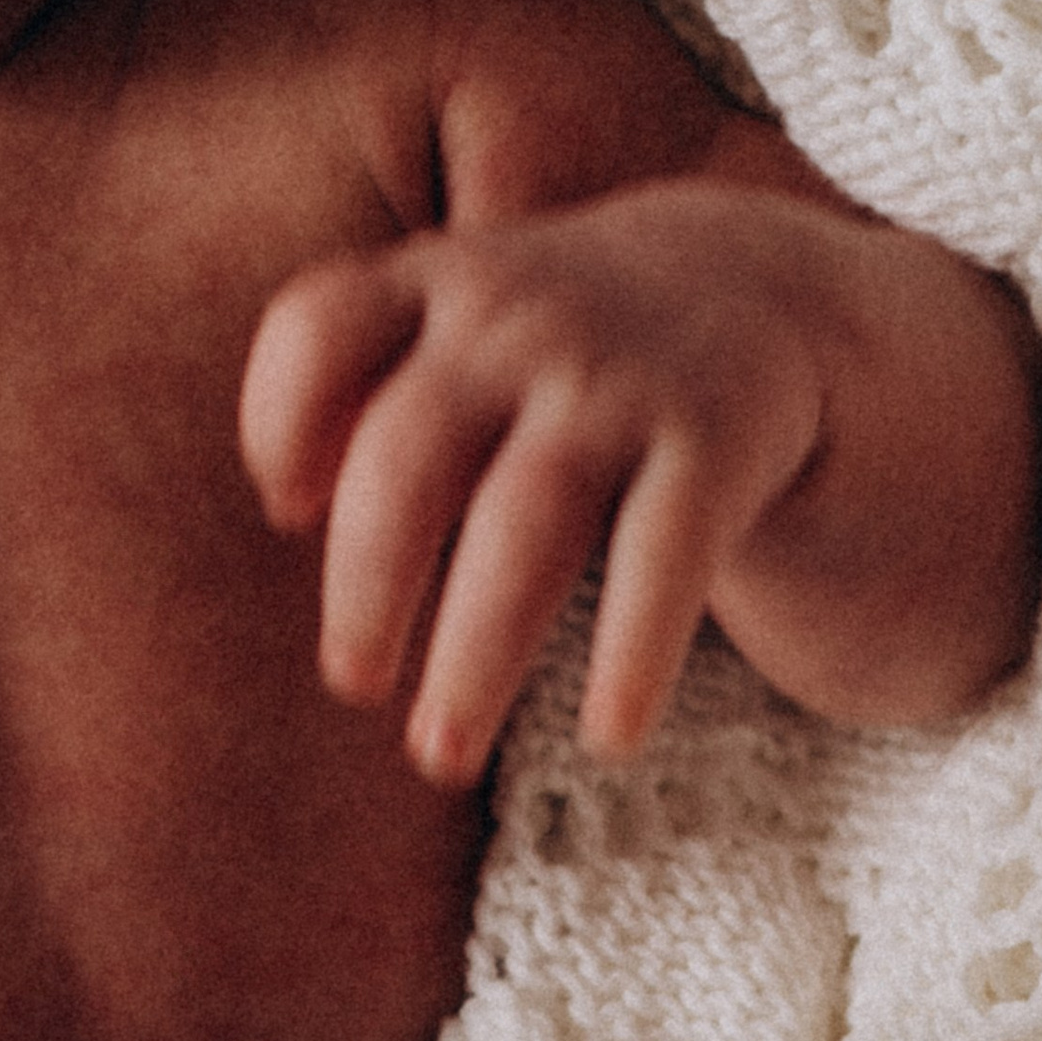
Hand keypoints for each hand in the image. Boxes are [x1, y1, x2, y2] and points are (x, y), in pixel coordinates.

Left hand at [246, 180, 887, 782]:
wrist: (760, 292)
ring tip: (441, 752)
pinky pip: (666, 554)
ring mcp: (614, 381)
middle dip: (366, 583)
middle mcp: (514, 325)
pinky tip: (611, 738)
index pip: (320, 326)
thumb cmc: (552, 348)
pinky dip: (635, 648)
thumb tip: (285, 503)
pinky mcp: (711, 441)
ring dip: (478, 650)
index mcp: (431, 288)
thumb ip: (357, 392)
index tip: (288, 511)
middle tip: (353, 683)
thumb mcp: (456, 326)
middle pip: (408, 456)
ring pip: (528, 522)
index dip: (281, 418)